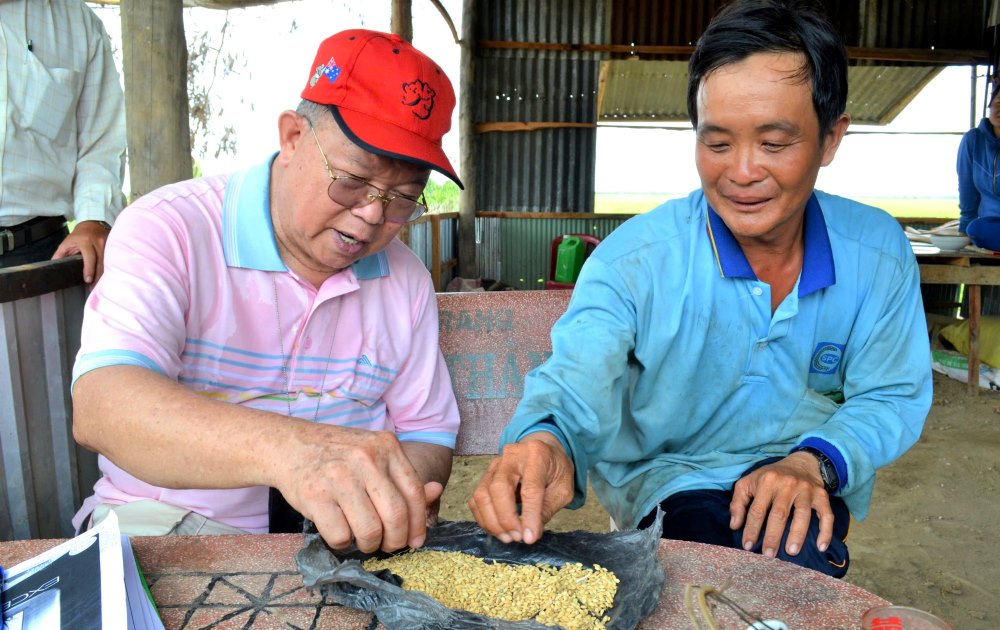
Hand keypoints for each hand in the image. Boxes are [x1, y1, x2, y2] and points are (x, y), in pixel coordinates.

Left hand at [52, 220, 109, 284]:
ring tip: (99, 284)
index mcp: (86, 242)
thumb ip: (60, 255)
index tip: (88, 280)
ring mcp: (108, 244)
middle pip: (101, 262)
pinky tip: (106, 277)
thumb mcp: (66, 243)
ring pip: (108, 262)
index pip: (89, 258)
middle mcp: (99, 242)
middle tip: (93, 287)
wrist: (92, 223)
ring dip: (104, 274)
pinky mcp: (113, 246)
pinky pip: (112, 260)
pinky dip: (109, 269)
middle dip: (97, 276)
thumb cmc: (78, 235)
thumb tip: (54, 267)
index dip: (89, 270)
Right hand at [275, 426, 434, 552]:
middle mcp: (365, 458)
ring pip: (369, 531)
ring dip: (369, 545)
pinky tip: (340, 532)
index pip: (413, 492)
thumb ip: (402, 476)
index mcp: (386, 446)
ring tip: (363, 540)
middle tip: (387, 545)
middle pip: (395, 515)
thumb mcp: (373, 454)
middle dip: (395, 540)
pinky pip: (340, 536)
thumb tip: (436, 492)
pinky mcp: (315, 495)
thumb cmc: (338, 455)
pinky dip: (343, 544)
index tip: (415, 540)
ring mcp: (339, 476)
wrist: (290, 445)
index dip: (418, 523)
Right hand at [468, 431, 574, 544]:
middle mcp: (512, 455)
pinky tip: (498, 529)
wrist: (545, 451)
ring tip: (508, 537)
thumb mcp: (563, 489)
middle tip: (517, 537)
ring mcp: (495, 464)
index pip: (530, 488)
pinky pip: (476, 499)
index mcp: (538, 454)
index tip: (530, 538)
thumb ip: (547, 509)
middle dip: (506, 518)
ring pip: (482, 494)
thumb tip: (529, 534)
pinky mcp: (485, 475)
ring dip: (492, 521)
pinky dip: (483, 518)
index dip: (529, 515)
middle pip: (499, 488)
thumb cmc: (556, 470)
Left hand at [729, 452, 834, 557]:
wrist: (800, 463)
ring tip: (791, 552)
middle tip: (768, 555)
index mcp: (767, 481)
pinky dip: (825, 531)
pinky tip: (821, 547)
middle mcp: (787, 484)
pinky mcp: (821, 495)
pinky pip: (826, 515)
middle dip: (773, 536)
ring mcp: (806, 489)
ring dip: (797, 535)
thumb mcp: (748, 483)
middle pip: (779, 514)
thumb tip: (735, 526)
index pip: (757, 510)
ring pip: (802, 514)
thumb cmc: (770, 477)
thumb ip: (738, 503)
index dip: (751, 529)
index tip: (747, 546)